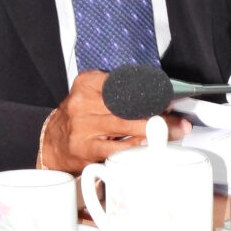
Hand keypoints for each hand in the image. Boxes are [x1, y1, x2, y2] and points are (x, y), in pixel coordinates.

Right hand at [38, 69, 191, 173]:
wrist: (52, 145)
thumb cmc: (80, 118)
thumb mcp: (92, 95)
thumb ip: (119, 92)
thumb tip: (158, 98)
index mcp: (88, 82)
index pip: (124, 83)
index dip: (150, 91)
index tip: (168, 98)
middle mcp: (83, 101)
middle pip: (129, 103)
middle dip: (158, 112)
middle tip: (179, 120)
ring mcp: (83, 126)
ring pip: (127, 124)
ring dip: (155, 130)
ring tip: (173, 132)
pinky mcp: (85, 149)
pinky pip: (119, 148)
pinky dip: (137, 147)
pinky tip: (149, 146)